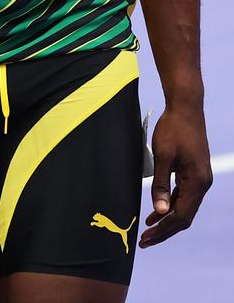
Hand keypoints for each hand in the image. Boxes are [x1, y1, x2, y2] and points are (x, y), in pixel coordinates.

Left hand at [139, 104, 212, 247]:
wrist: (185, 108)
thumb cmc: (173, 129)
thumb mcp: (163, 157)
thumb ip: (161, 185)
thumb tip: (160, 211)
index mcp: (197, 183)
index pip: (181, 216)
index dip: (164, 229)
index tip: (147, 238)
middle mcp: (202, 184)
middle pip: (184, 216)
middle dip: (165, 229)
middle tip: (146, 240)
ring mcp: (199, 178)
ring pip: (184, 207)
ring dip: (167, 218)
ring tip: (149, 229)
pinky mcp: (194, 172)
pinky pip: (183, 195)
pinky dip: (171, 204)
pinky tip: (158, 209)